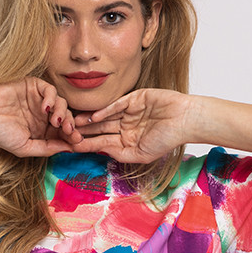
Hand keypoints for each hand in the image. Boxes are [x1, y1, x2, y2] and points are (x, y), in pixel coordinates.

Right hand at [0, 78, 83, 156]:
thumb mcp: (25, 147)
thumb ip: (47, 148)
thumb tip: (70, 149)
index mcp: (41, 130)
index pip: (63, 133)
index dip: (72, 137)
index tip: (77, 142)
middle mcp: (42, 115)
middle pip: (66, 117)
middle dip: (71, 125)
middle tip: (70, 132)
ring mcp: (38, 100)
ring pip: (62, 103)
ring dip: (63, 112)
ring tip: (56, 122)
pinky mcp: (32, 85)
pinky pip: (50, 89)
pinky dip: (52, 98)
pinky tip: (46, 109)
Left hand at [72, 89, 195, 161]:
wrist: (186, 120)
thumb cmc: (168, 139)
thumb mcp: (141, 154)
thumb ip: (119, 153)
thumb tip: (99, 151)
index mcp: (127, 141)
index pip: (102, 143)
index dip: (87, 145)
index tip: (71, 149)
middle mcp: (126, 126)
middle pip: (100, 130)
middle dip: (83, 132)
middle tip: (65, 134)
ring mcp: (129, 112)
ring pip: (105, 117)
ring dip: (89, 122)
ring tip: (72, 124)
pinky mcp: (135, 98)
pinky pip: (116, 105)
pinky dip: (105, 111)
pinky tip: (92, 117)